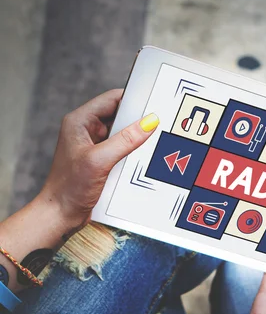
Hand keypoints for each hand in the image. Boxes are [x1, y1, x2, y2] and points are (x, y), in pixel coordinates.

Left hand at [39, 89, 159, 229]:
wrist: (61, 215)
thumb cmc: (69, 188)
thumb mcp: (100, 160)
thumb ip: (126, 140)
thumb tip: (148, 122)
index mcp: (79, 122)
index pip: (112, 99)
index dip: (133, 99)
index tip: (153, 104)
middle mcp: (86, 131)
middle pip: (120, 116)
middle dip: (137, 122)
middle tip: (156, 127)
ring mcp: (94, 146)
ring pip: (123, 135)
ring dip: (136, 140)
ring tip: (148, 145)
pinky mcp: (102, 161)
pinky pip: (123, 150)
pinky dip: (133, 154)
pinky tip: (141, 160)